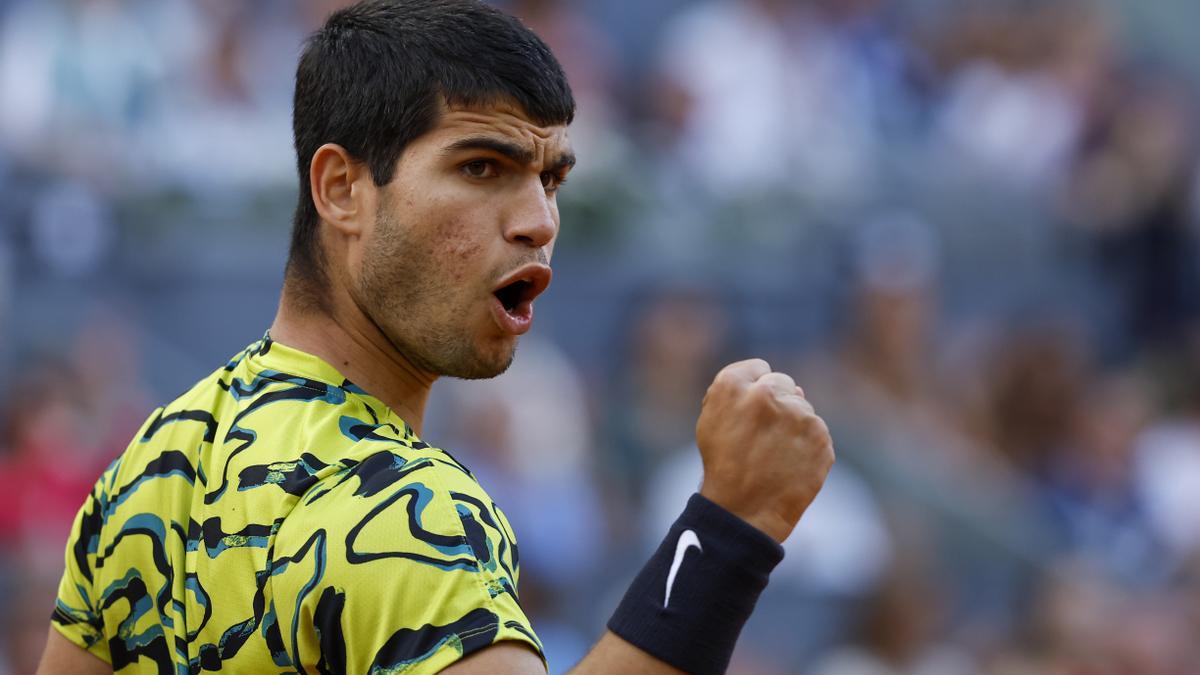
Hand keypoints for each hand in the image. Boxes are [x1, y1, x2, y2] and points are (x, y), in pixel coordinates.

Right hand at [696, 359, 834, 542]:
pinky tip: (791, 464)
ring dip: (793, 426)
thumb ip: (738, 392)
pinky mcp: (820, 435)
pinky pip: (816, 432)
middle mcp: (766, 392)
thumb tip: (777, 383)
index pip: (758, 369)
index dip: (754, 391)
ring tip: (775, 455)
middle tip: (764, 436)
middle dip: (778, 403)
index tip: (752, 412)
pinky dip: (808, 446)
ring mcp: (797, 414)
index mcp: (732, 385)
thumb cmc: (723, 466)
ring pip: (802, 409)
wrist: (743, 511)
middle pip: (783, 383)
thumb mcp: (712, 421)